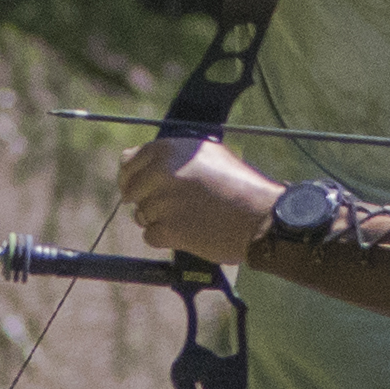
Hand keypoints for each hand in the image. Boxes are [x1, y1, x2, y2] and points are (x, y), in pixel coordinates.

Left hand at [119, 134, 285, 260]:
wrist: (260, 217)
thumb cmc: (239, 186)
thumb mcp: (207, 156)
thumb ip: (169, 156)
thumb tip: (131, 159)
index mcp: (170, 150)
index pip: (129, 161)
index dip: (132, 176)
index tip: (138, 187)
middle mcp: (162, 172)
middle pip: (131, 191)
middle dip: (147, 200)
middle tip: (173, 207)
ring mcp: (163, 202)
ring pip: (141, 215)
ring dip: (160, 220)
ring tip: (189, 217)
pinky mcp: (168, 229)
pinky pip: (150, 236)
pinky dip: (166, 238)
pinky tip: (188, 231)